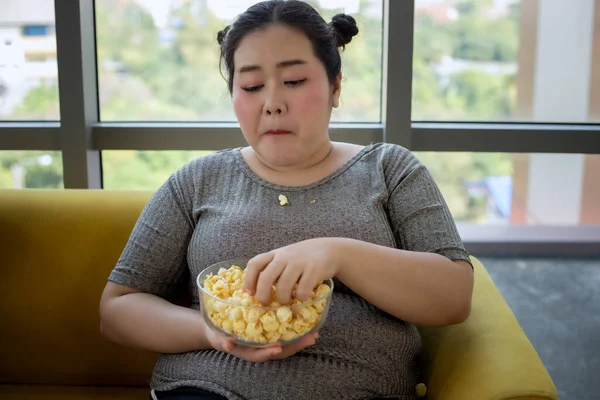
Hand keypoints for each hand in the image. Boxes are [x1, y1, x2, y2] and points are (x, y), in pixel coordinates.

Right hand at [202, 318, 318, 362]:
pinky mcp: (270, 332)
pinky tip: (308, 323)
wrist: (217, 327)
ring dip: (300, 339)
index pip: (259, 355)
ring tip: (314, 333)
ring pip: (285, 343)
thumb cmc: (217, 332)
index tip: (277, 348)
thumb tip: (228, 344)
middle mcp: (260, 348)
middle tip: (310, 338)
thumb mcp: (217, 336)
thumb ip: (222, 341)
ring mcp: (266, 341)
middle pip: (279, 351)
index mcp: (247, 350)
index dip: (268, 352)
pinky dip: (296, 329)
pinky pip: (284, 332)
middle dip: (295, 346)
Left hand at [243, 238, 341, 304]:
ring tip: (287, 300)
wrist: (329, 250)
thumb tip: (246, 290)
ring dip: (283, 299)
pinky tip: (302, 296)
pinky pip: (302, 290)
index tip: (250, 293)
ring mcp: (299, 262)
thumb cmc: (302, 258)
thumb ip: (268, 270)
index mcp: (275, 254)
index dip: (249, 280)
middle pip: (266, 278)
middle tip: (266, 303)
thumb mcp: (284, 259)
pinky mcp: (314, 270)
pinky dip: (300, 297)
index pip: (255, 264)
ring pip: (283, 287)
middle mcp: (285, 256)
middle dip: (263, 295)